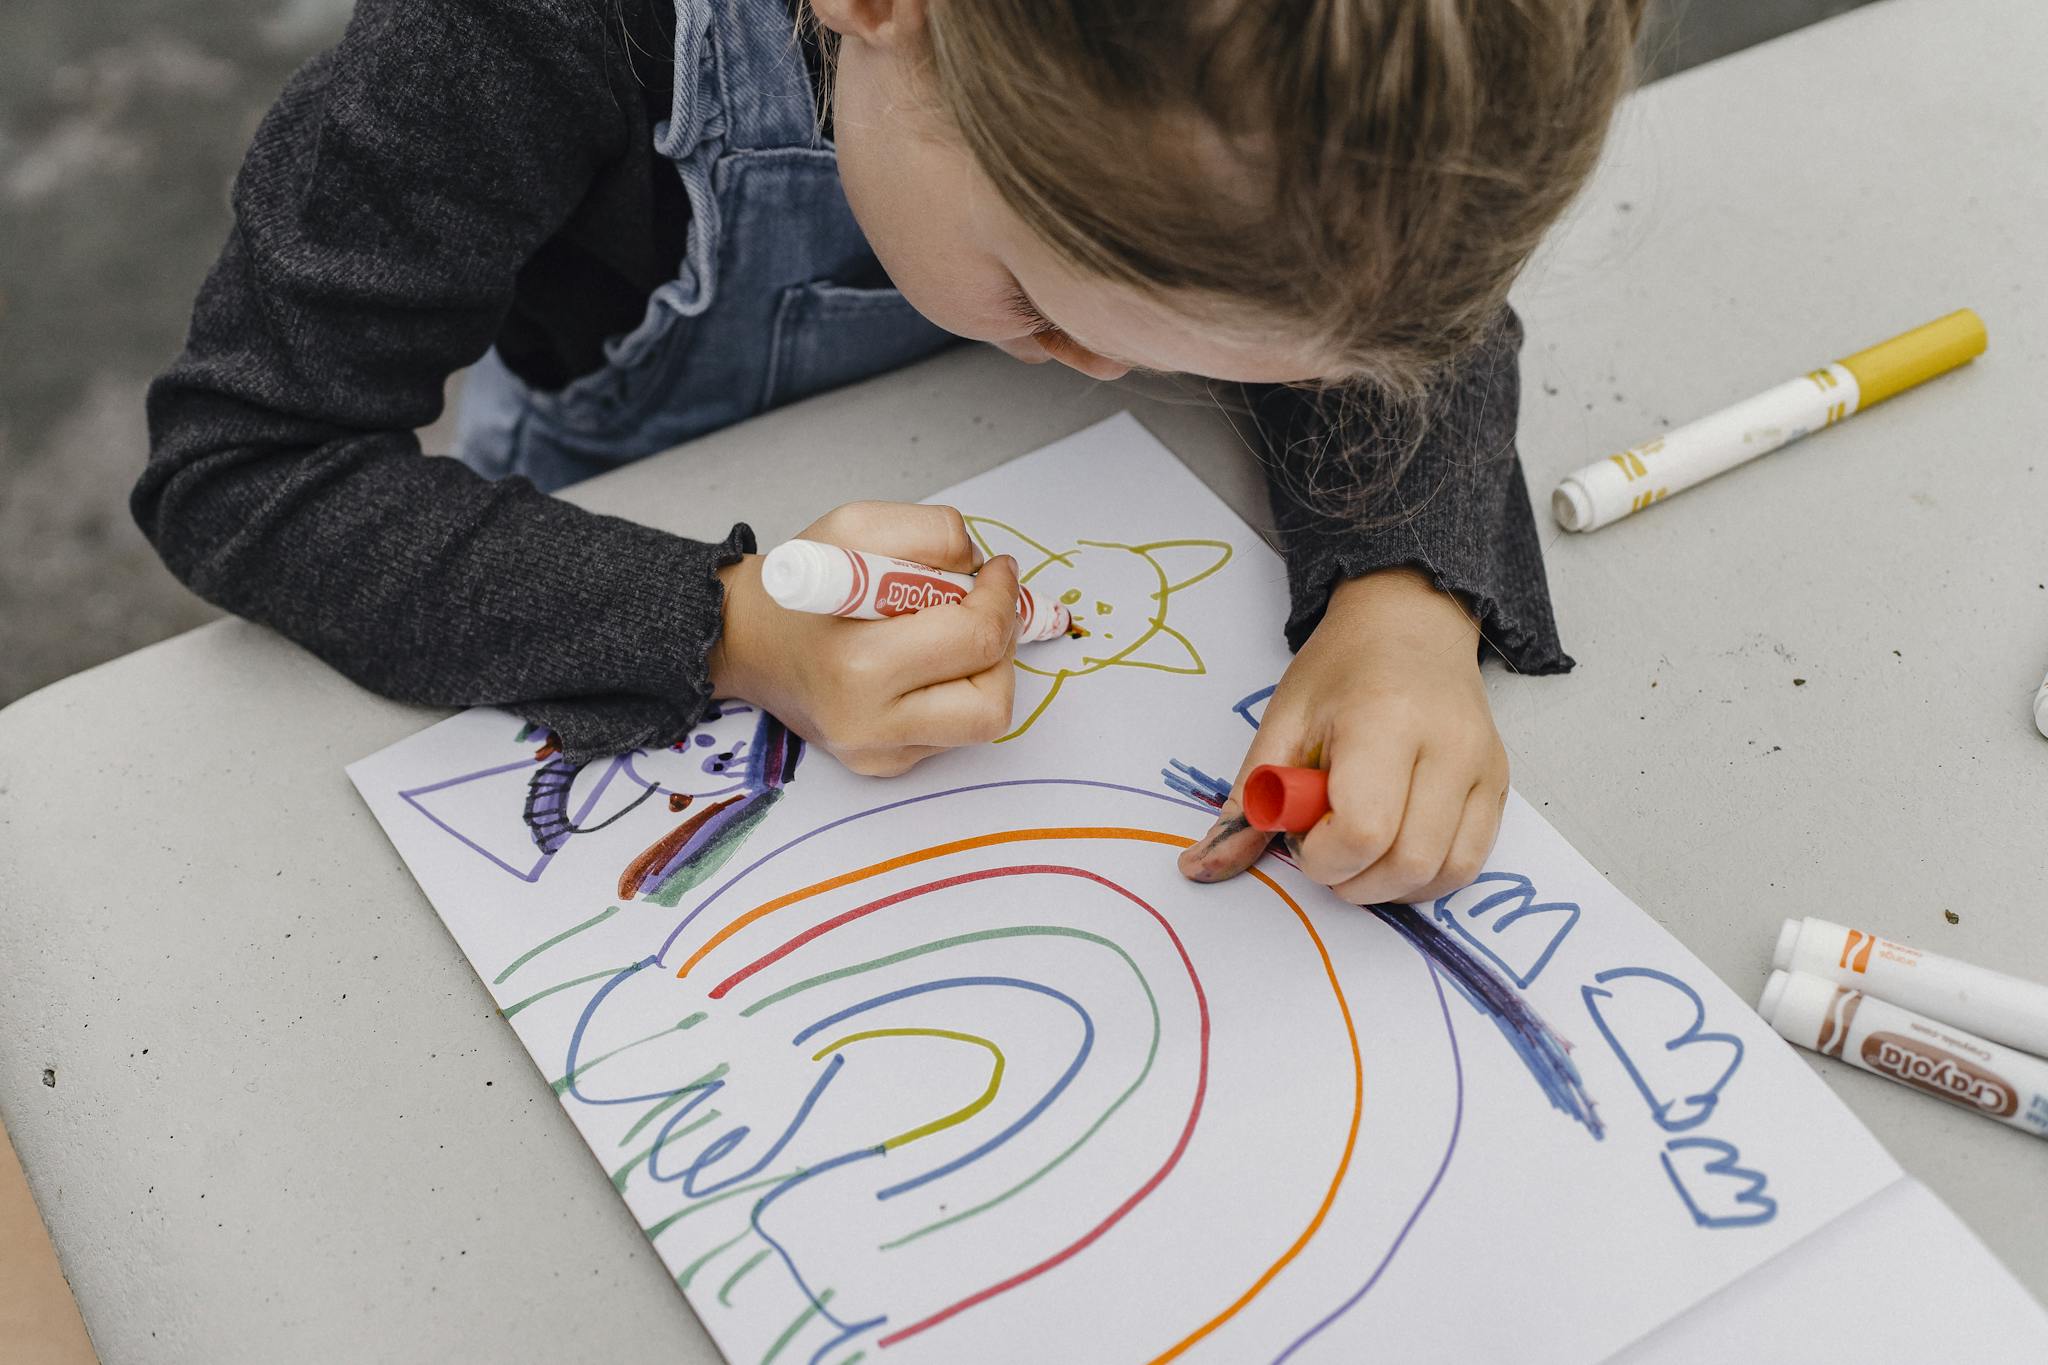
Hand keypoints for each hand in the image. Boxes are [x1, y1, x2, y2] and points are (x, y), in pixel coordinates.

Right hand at [709, 502, 1018, 776]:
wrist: (745, 641)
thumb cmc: (800, 586)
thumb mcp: (855, 527)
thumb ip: (931, 534)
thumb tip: (984, 569)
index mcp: (858, 665)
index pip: (975, 640)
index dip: (1002, 598)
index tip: (997, 571)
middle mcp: (869, 724)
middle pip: (991, 703)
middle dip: (1002, 646)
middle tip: (986, 609)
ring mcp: (877, 754)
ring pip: (982, 724)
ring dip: (987, 673)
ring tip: (958, 636)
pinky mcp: (884, 767)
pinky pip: (953, 735)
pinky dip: (957, 694)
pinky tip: (927, 665)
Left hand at [1177, 568, 1508, 905]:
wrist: (1411, 624)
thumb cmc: (1342, 669)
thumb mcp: (1282, 722)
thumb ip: (1246, 802)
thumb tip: (1201, 868)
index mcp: (1385, 720)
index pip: (1363, 830)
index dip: (1322, 857)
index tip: (1300, 836)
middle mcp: (1447, 745)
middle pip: (1407, 862)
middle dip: (1352, 879)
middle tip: (1324, 847)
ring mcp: (1482, 767)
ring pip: (1444, 874)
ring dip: (1389, 887)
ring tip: (1357, 848)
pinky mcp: (1498, 785)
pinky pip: (1468, 863)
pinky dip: (1423, 877)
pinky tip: (1392, 851)